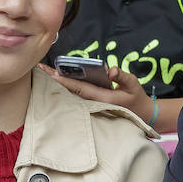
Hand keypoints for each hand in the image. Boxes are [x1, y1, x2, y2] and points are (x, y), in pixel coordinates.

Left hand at [39, 63, 155, 125]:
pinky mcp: (93, 100)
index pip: (80, 88)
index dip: (66, 81)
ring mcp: (93, 102)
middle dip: (56, 79)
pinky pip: (78, 92)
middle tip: (41, 68)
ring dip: (59, 81)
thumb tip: (110, 70)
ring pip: (73, 91)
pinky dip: (67, 84)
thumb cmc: (136, 97)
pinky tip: (58, 77)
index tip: (53, 74)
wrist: (141, 113)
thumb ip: (122, 76)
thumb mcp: (133, 84)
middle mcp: (94, 101)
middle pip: (71, 89)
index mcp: (102, 97)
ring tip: (45, 70)